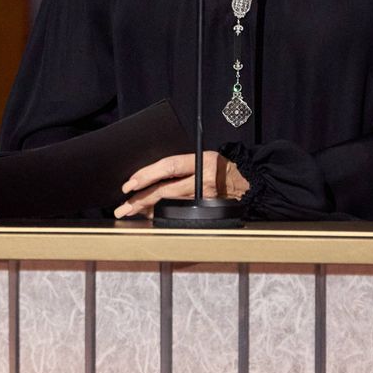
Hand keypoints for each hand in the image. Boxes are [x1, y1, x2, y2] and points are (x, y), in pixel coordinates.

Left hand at [114, 151, 248, 218]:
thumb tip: (153, 174)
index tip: (130, 183)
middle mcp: (203, 180)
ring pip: (170, 205)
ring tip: (129, 211)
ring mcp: (205, 198)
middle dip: (140, 199)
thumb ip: (183, 164)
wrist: (249, 182)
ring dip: (147, 209)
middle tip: (123, 206)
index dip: (147, 174)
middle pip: (165, 190)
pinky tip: (149, 215)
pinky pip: (179, 213)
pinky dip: (163, 214)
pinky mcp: (207, 210)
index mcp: (202, 160)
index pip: (169, 166)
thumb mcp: (205, 157)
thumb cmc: (224, 167)